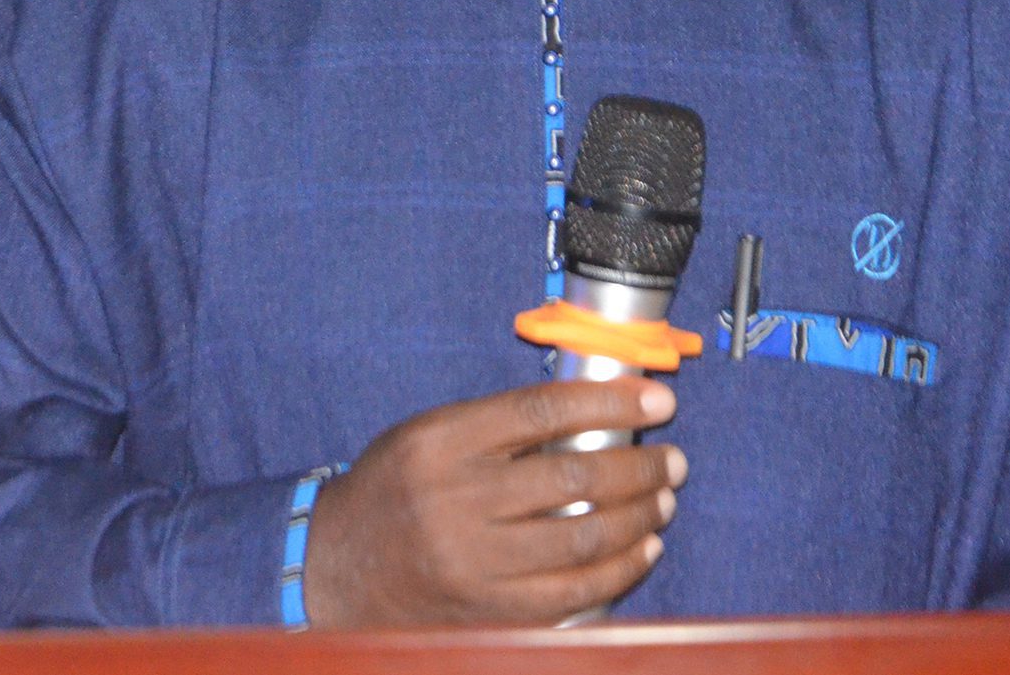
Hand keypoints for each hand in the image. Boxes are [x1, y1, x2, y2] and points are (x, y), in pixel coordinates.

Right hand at [301, 377, 687, 627]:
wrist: (337, 570)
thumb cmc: (393, 490)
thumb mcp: (430, 436)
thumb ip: (499, 426)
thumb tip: (595, 415)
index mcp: (441, 442)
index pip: (541, 411)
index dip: (608, 402)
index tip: (656, 397)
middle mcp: (457, 501)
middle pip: (573, 478)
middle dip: (639, 466)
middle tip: (672, 459)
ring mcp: (475, 563)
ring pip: (583, 539)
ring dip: (638, 516)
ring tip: (663, 498)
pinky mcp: (491, 611)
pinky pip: (574, 593)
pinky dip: (619, 569)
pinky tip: (642, 547)